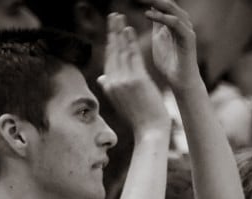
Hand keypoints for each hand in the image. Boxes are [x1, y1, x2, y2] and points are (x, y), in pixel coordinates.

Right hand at [99, 12, 169, 135]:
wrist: (150, 131)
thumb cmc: (139, 118)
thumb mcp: (121, 103)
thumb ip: (110, 88)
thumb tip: (101, 78)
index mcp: (109, 87)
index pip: (108, 59)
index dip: (110, 43)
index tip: (111, 30)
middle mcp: (113, 82)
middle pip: (111, 52)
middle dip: (111, 32)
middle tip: (112, 15)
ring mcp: (124, 81)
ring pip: (120, 51)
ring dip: (119, 32)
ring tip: (119, 17)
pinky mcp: (136, 80)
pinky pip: (132, 56)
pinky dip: (129, 41)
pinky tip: (128, 29)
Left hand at [145, 0, 200, 91]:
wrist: (181, 81)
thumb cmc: (169, 63)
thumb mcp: (158, 39)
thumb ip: (156, 24)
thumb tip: (149, 9)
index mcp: (175, 21)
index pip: (163, 4)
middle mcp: (183, 22)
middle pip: (167, 2)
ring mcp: (186, 29)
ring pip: (172, 8)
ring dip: (156, 2)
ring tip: (140, 0)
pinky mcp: (188, 37)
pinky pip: (175, 22)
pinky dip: (162, 17)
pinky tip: (148, 14)